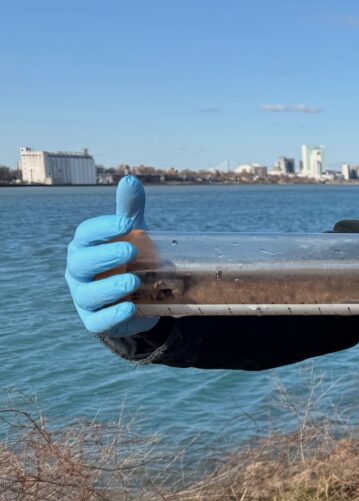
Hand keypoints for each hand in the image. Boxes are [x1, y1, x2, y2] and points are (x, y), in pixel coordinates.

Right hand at [65, 175, 159, 336]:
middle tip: (131, 251)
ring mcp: (85, 298)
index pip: (86, 235)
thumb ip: (129, 211)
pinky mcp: (96, 321)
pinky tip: (130, 307)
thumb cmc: (129, 261)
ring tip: (134, 282)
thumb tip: (130, 179)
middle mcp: (79, 272)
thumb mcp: (132, 236)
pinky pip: (99, 321)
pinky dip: (113, 315)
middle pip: (82, 263)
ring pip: (89, 294)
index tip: (126, 223)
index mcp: (85, 248)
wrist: (137, 300)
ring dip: (110, 287)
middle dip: (105, 256)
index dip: (103, 228)